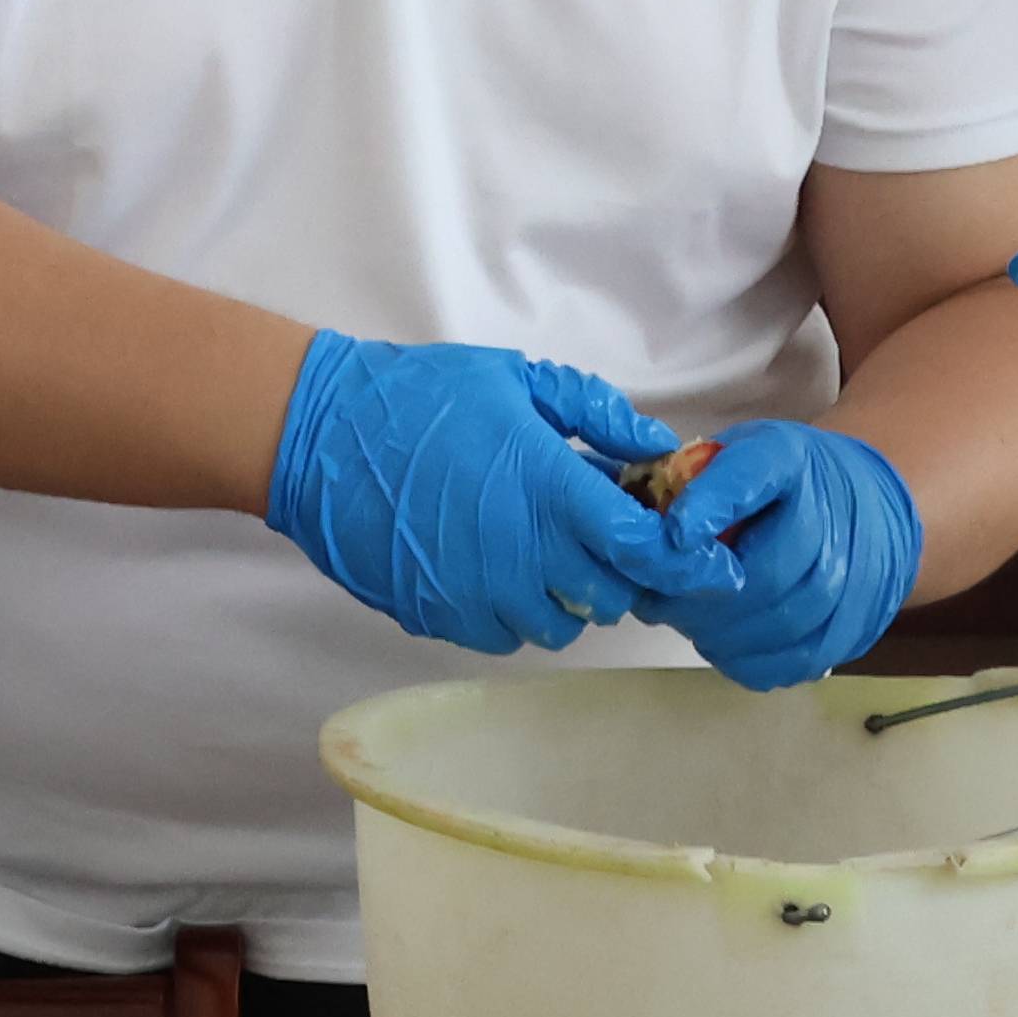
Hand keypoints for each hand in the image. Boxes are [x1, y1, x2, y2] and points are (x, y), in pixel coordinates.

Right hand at [261, 335, 695, 654]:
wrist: (320, 437)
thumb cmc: (419, 397)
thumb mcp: (516, 380)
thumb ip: (595, 413)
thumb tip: (656, 443)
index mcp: (550, 491)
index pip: (644, 550)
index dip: (682, 559)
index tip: (697, 554)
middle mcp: (523, 556)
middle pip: (611, 600)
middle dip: (620, 573)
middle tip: (603, 538)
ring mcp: (479, 595)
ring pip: (559, 627)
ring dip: (567, 598)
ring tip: (545, 553)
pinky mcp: (440, 617)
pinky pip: (503, 636)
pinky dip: (514, 613)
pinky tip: (496, 570)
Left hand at [634, 422, 923, 691]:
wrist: (867, 506)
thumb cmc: (780, 484)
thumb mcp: (734, 456)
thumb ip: (689, 481)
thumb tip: (635, 529)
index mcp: (789, 460)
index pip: (749, 478)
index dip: (710, 506)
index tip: (673, 535)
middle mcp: (832, 521)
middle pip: (760, 577)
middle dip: (693, 596)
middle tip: (652, 598)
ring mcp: (851, 583)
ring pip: (772, 628)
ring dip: (711, 630)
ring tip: (680, 617)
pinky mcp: (849, 634)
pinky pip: (784, 663)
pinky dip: (739, 657)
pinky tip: (718, 638)